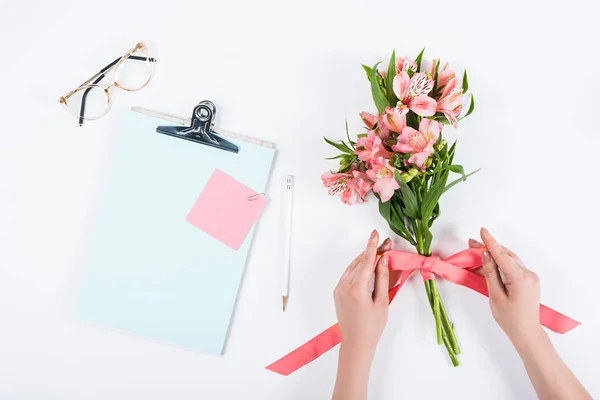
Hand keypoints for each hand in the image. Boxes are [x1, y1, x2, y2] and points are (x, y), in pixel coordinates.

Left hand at [334, 230, 390, 356]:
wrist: (356, 343)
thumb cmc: (372, 326)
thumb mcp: (382, 301)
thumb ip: (382, 278)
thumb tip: (383, 260)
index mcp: (356, 288)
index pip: (366, 261)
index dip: (372, 246)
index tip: (376, 234)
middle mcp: (344, 286)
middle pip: (359, 262)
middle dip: (372, 252)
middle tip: (386, 245)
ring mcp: (339, 289)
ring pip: (353, 267)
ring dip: (365, 259)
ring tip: (380, 254)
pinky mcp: (337, 292)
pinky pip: (348, 274)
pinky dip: (358, 268)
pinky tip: (368, 266)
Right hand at [473, 228, 591, 399]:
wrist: (527, 332)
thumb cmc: (510, 319)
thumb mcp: (495, 296)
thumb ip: (491, 274)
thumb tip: (486, 256)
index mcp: (520, 278)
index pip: (502, 255)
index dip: (490, 242)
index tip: (482, 231)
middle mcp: (528, 275)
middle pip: (506, 255)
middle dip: (490, 248)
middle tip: (472, 243)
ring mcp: (531, 277)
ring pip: (510, 260)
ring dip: (495, 255)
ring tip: (478, 252)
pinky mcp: (529, 280)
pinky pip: (513, 267)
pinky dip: (501, 263)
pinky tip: (490, 264)